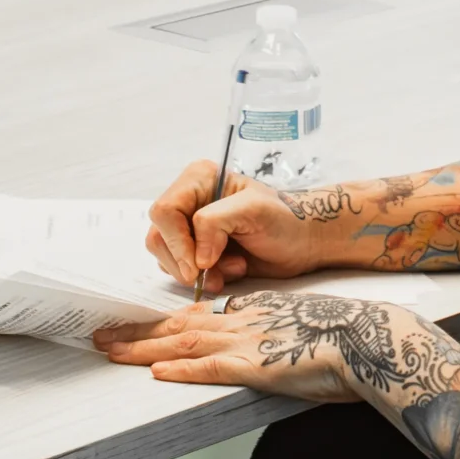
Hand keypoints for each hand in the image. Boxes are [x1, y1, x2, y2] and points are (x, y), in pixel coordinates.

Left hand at [97, 290, 432, 402]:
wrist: (371, 338)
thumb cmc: (345, 337)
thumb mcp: (303, 326)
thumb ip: (276, 334)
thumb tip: (264, 349)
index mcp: (255, 312)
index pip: (197, 314)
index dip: (162, 321)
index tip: (135, 323)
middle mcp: (244, 322)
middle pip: (179, 324)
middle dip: (137, 330)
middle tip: (102, 334)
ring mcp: (248, 342)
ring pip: (184, 342)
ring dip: (144, 347)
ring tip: (110, 350)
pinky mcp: (257, 366)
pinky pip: (211, 367)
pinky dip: (181, 369)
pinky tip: (156, 372)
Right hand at [144, 161, 334, 291]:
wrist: (301, 242)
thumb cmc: (284, 220)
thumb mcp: (254, 210)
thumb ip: (216, 223)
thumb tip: (196, 257)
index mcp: (199, 179)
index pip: (165, 211)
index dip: (177, 242)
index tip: (199, 265)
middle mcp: (188, 200)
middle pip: (158, 236)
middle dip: (186, 261)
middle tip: (214, 271)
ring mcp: (189, 227)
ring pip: (165, 257)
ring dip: (199, 272)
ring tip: (233, 267)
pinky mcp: (195, 250)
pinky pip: (179, 270)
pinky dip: (205, 279)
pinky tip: (231, 272)